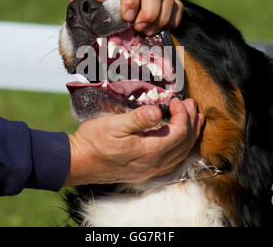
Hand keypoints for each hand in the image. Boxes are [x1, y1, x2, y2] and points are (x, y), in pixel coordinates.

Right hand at [63, 98, 203, 186]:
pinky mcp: (145, 172)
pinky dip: (181, 148)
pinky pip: (172, 161)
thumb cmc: (94, 141)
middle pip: (184, 144)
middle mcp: (154, 164)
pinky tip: (179, 141)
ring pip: (181, 154)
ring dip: (190, 136)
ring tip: (195, 121)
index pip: (179, 132)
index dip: (182, 115)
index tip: (176, 100)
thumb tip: (158, 111)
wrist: (78, 162)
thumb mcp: (113, 125)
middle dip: (192, 123)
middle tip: (192, 105)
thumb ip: (138, 119)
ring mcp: (150, 170)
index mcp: (149, 151)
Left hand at [70, 0, 183, 35]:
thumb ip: (84, 19)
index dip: (130, 0)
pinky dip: (174, 18)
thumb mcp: (80, 4)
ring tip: (148, 33)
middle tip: (139, 30)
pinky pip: (176, 5)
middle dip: (149, 14)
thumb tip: (88, 47)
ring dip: (162, 18)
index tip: (127, 19)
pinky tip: (163, 29)